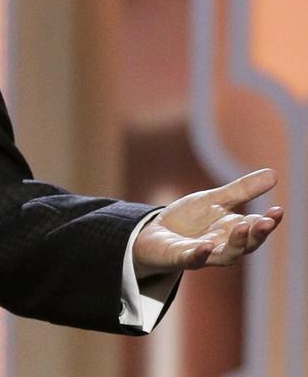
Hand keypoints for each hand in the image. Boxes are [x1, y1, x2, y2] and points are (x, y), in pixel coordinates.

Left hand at [133, 168, 283, 278]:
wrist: (155, 235)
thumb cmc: (189, 220)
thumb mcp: (214, 200)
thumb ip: (242, 191)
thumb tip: (274, 173)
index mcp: (232, 231)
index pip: (256, 228)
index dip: (268, 221)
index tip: (278, 211)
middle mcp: (222, 245)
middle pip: (245, 245)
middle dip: (257, 234)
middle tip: (267, 222)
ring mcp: (202, 254)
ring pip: (224, 255)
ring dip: (235, 244)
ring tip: (243, 227)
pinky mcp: (179, 257)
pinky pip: (191, 259)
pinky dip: (198, 255)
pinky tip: (205, 247)